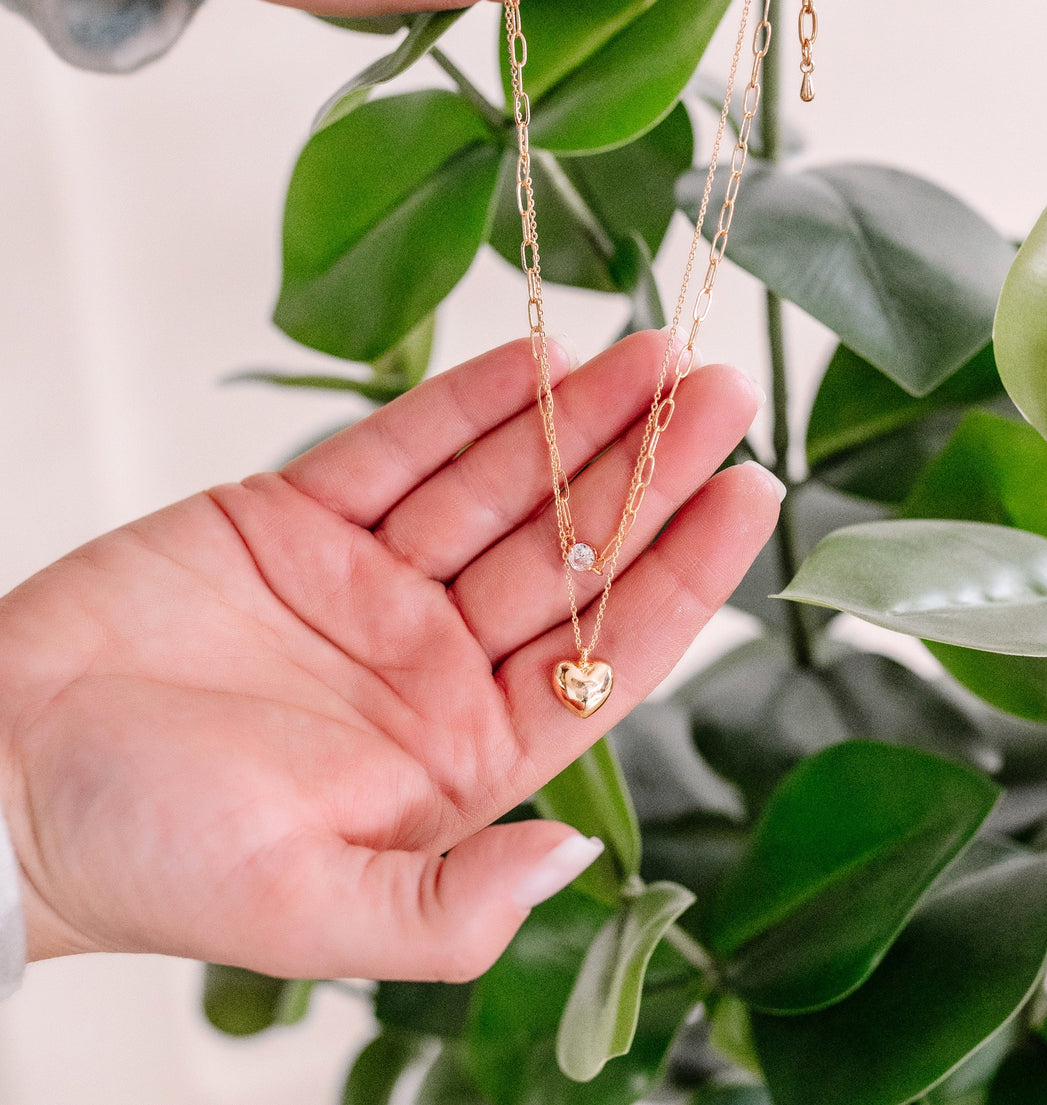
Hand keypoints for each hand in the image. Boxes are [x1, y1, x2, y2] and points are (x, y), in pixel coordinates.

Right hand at [0, 334, 777, 979]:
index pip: (600, 652)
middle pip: (563, 550)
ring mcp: (368, 585)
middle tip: (721, 390)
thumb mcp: (304, 911)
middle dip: (647, 470)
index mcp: (454, 759)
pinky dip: (466, 403)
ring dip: (574, 421)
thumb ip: (448, 909)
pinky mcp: (297, 522)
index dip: (682, 572)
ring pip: (496, 487)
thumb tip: (571, 856)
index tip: (753, 496)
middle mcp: (427, 664)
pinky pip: (400, 449)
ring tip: (652, 355)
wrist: (3, 769)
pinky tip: (536, 364)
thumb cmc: (142, 856)